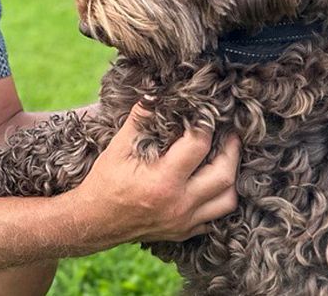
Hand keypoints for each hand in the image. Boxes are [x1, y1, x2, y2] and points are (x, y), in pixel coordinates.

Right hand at [75, 104, 240, 242]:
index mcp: (162, 180)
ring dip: (231, 178)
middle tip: (231, 135)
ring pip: (227, 200)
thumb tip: (153, 95)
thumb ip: (138, 120)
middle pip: (224, 175)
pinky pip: (215, 218)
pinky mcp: (183, 232)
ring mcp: (183, 221)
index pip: (198, 146)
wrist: (94, 221)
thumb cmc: (104, 183)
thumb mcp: (117, 148)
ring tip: (226, 159)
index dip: (205, 126)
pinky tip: (212, 185)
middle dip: (232, 151)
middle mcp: (178, 203)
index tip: (206, 116)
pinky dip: (218, 200)